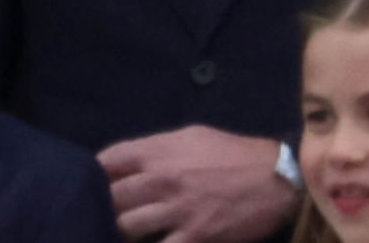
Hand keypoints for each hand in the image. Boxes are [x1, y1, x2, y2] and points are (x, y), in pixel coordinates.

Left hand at [97, 125, 301, 242]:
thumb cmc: (234, 154)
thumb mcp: (194, 136)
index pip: (107, 161)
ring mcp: (177, 210)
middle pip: (110, 197)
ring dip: (120, 233)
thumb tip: (129, 161)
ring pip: (125, 227)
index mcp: (161, 151)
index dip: (93, 174)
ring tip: (121, 237)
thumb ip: (158, 148)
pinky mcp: (194, 236)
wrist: (278, 177)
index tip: (90, 185)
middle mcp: (163, 178)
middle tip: (103, 216)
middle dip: (103, 208)